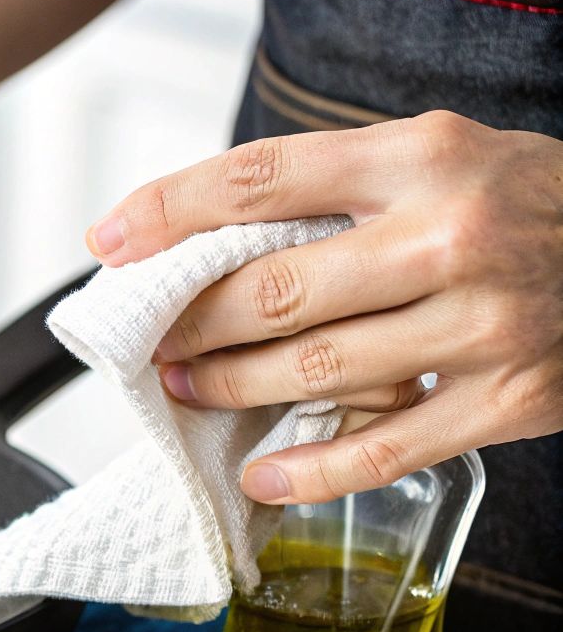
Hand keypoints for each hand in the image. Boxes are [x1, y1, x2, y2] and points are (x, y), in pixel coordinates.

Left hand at [86, 111, 562, 504]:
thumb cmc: (520, 204)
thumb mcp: (435, 160)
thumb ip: (336, 191)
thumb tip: (204, 239)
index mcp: (419, 158)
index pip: (260, 177)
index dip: (169, 209)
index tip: (111, 239)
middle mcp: (450, 235)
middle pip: (274, 289)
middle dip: (189, 323)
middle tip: (149, 339)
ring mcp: (482, 322)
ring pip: (316, 369)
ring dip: (231, 387)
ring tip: (188, 388)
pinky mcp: (510, 398)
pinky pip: (385, 446)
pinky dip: (311, 469)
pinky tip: (262, 474)